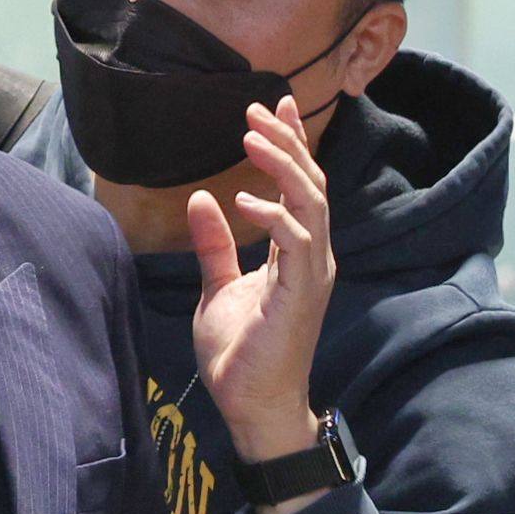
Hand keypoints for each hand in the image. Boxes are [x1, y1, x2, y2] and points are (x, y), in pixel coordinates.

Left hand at [186, 97, 337, 501]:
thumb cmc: (241, 353)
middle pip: (312, 184)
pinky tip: (243, 199)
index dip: (291, 145)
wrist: (252, 405)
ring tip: (252, 138)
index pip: (301, 187)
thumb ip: (214, 245)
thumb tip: (200, 200)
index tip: (274, 108)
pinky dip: (274, 216)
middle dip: (289, 142)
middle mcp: (314, 257)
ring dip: (284, 166)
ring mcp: (312, 274)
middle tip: (259, 108)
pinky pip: (297, 242)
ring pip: (312, 203)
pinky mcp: (302, 294)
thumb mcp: (219, 287)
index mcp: (297, 253)